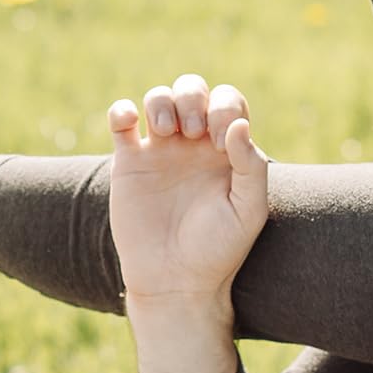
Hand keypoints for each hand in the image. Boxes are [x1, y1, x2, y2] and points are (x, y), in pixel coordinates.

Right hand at [107, 73, 270, 303]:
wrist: (176, 282)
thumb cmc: (217, 251)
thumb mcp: (248, 211)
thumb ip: (252, 166)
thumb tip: (239, 124)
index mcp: (226, 153)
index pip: (229, 104)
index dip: (225, 108)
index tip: (220, 142)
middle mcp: (193, 147)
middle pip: (192, 91)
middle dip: (192, 98)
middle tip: (193, 133)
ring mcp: (159, 153)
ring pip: (158, 98)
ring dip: (161, 101)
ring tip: (164, 132)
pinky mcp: (129, 163)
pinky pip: (120, 119)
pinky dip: (121, 110)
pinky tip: (130, 123)